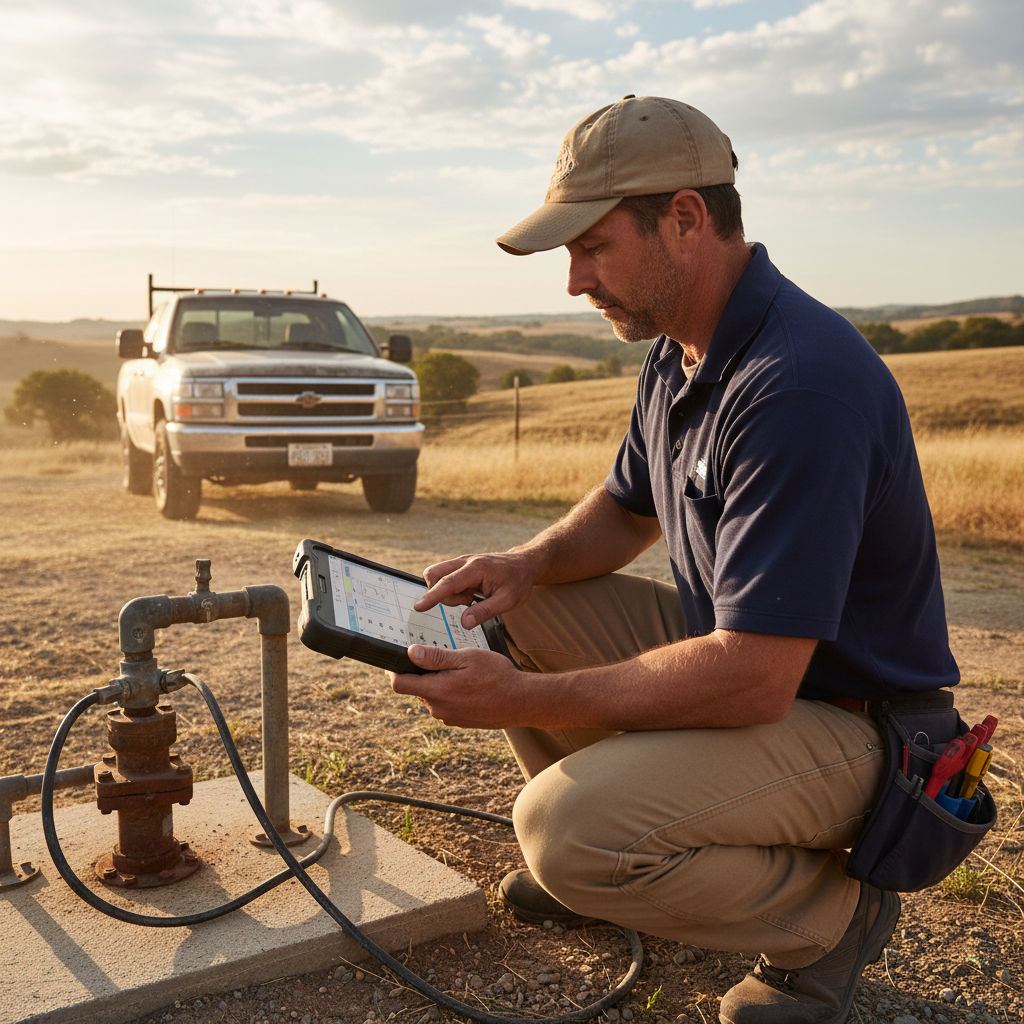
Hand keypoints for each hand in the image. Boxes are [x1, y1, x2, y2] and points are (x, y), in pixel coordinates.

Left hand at [390, 645, 527, 727]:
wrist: (521, 701)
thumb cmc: (496, 676)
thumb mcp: (466, 658)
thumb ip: (436, 657)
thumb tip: (410, 653)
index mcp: (436, 691)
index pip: (399, 684)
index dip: (396, 670)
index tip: (402, 658)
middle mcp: (438, 709)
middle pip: (417, 689)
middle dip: (426, 674)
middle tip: (447, 659)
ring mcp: (449, 717)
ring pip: (434, 696)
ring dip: (441, 684)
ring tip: (464, 673)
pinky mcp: (459, 721)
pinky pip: (447, 704)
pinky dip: (453, 693)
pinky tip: (471, 685)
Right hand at [414, 551, 537, 629]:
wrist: (524, 564)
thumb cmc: (518, 581)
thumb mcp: (507, 601)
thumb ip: (484, 612)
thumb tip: (464, 623)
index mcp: (476, 569)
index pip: (448, 583)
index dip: (432, 596)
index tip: (419, 607)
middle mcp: (465, 561)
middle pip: (434, 574)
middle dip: (440, 593)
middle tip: (466, 601)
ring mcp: (462, 562)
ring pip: (438, 576)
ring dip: (449, 592)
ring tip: (472, 598)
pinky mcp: (461, 566)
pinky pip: (446, 578)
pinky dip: (453, 590)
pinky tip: (471, 593)